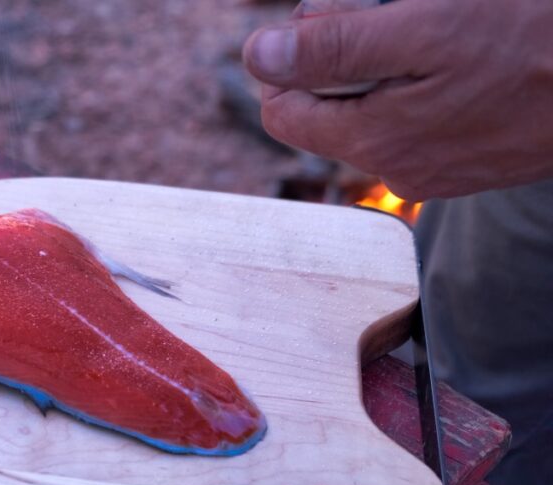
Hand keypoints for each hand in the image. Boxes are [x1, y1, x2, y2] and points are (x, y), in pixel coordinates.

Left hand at [242, 0, 552, 200]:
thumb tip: (257, 57)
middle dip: (337, 60)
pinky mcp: (466, 163)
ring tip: (430, 33)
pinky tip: (456, 59)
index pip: (282, 111)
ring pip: (370, 114)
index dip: (293, 58)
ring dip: (380, 69)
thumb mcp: (424, 30)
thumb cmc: (533, 41)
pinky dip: (417, 86)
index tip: (333, 19)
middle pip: (325, 113)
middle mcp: (395, 169)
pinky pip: (413, 122)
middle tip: (388, 15)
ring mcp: (434, 171)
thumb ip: (333, 50)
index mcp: (372, 141)